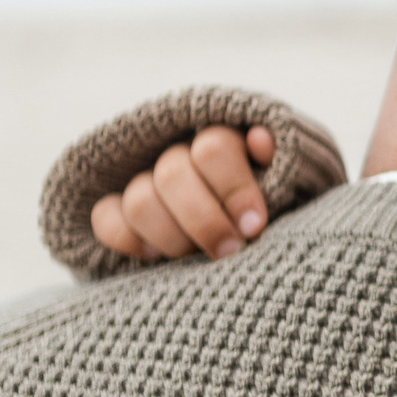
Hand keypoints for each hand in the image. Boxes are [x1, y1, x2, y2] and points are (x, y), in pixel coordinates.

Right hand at [91, 124, 274, 261]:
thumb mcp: (291, 187)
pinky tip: (155, 257)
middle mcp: (179, 155)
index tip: (254, 226)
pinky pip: (105, 218)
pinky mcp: (117, 211)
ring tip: (199, 258)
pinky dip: (129, 240)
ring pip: (139, 200)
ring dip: (172, 236)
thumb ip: (280, 163)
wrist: (255, 244)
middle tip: (230, 251)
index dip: (233, 188)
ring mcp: (144, 182)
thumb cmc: (278, 211)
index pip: (213, 148)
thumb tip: (261, 138)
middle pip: (172, 174)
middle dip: (204, 220)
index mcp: (223, 141)